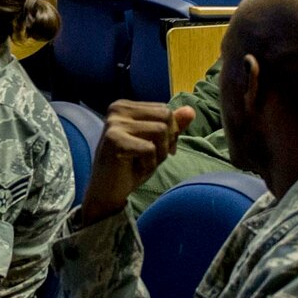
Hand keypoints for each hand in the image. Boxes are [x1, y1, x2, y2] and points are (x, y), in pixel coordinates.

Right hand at [78, 102, 195, 224]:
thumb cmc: (131, 166)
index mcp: (125, 106)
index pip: (164, 110)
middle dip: (166, 142)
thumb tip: (191, 110)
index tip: (157, 150)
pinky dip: (149, 164)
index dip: (170, 132)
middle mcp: (118, 109)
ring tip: (142, 162)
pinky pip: (150, 148)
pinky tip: (134, 169)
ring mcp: (114, 123)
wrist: (107, 192)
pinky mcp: (114, 140)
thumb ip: (172, 126)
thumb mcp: (156, 144)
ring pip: (161, 130)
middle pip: (166, 116)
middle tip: (150, 158)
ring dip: (159, 154)